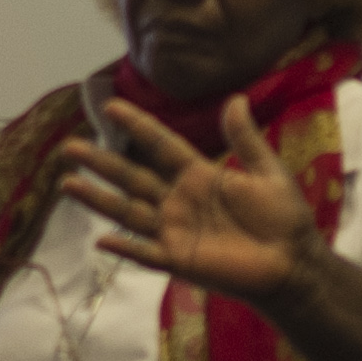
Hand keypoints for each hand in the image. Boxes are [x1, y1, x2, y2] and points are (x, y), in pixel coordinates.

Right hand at [57, 99, 321, 305]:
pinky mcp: (180, 260)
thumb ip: (246, 139)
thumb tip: (236, 98)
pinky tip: (102, 240)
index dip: (137, 126)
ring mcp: (176, 230)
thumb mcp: (267, 171)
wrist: (294, 262)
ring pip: (129, 211)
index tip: (110, 106)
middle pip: (133, 176)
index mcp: (199, 175)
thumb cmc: (283, 218)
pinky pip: (147, 254)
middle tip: (69, 147)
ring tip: (67, 183)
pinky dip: (126, 248)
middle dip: (101, 162)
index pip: (161, 145)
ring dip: (99, 199)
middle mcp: (179, 200)